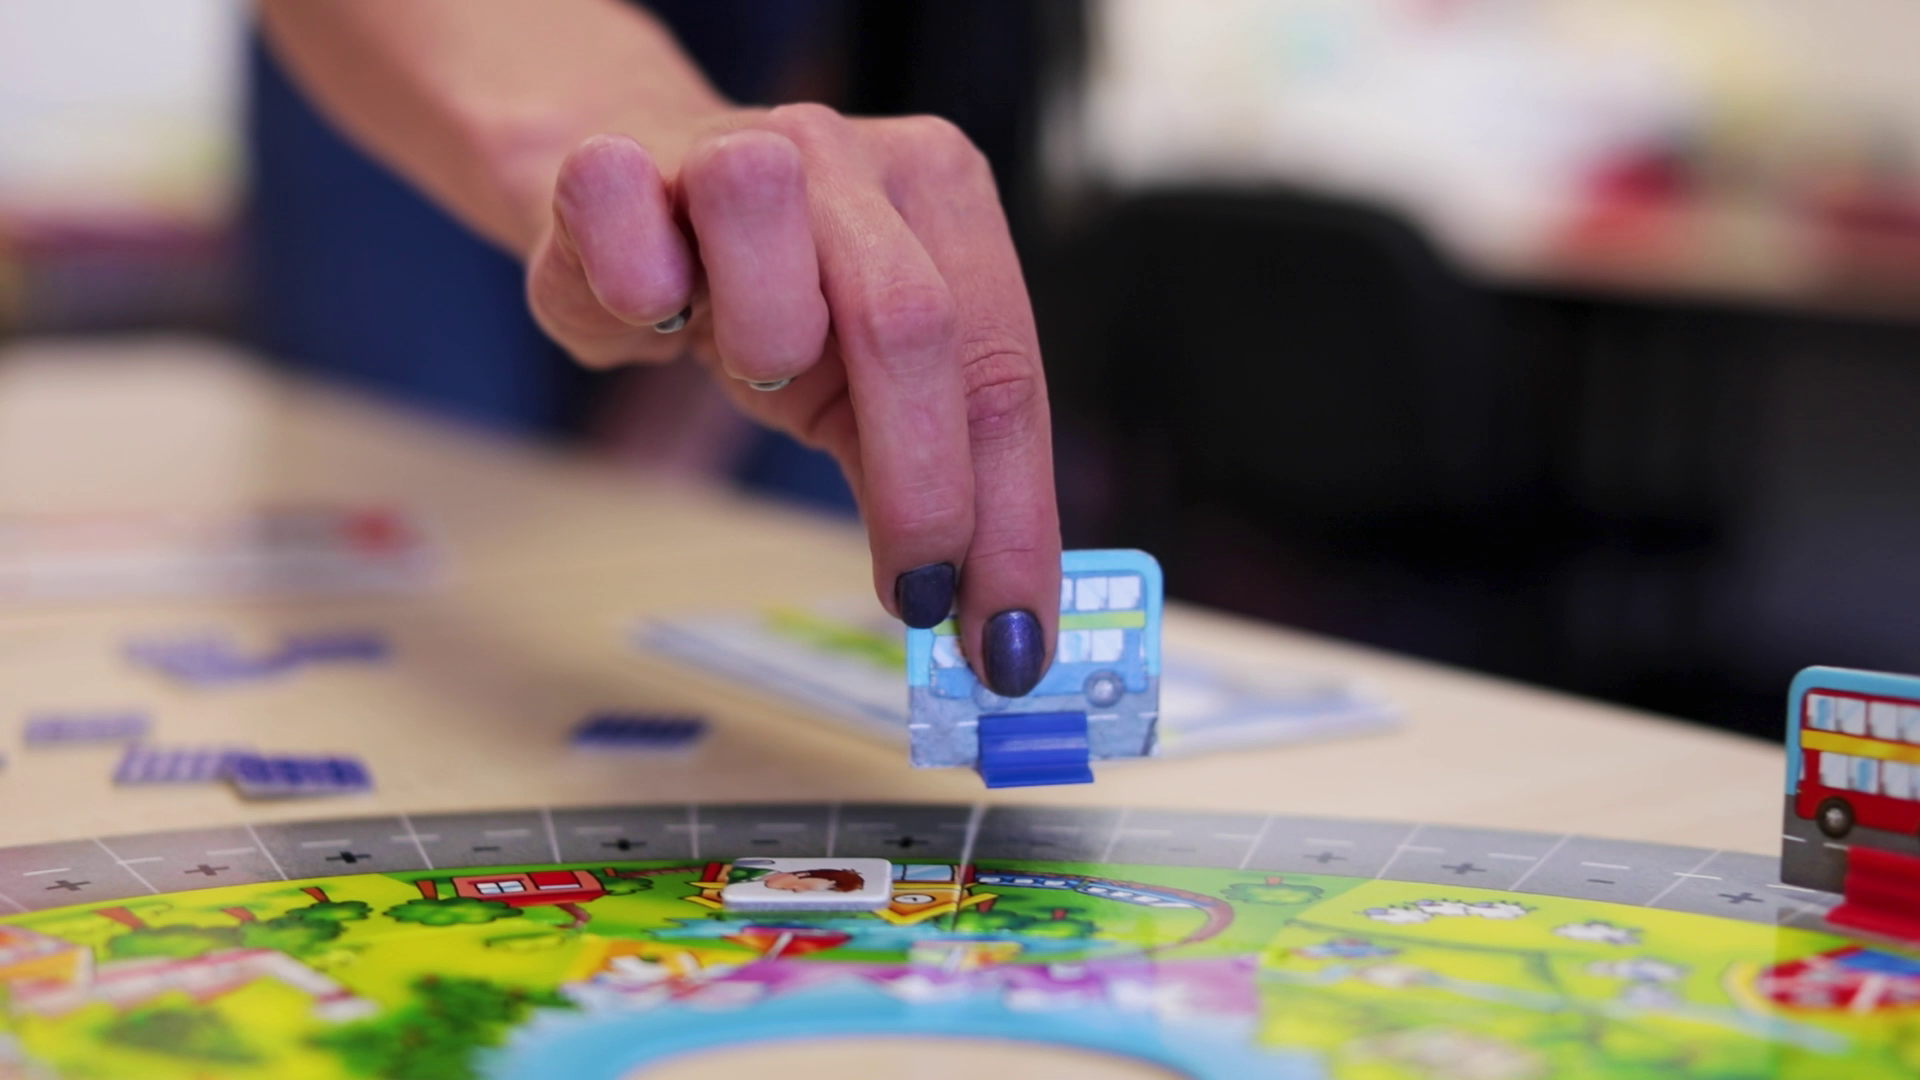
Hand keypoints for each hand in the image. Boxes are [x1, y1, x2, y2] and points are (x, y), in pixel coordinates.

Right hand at [526, 105, 1059, 695]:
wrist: (634, 205)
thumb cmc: (768, 300)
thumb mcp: (870, 385)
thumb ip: (937, 472)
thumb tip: (995, 621)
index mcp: (944, 199)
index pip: (1002, 374)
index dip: (1012, 517)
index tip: (1008, 639)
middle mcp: (852, 158)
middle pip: (914, 322)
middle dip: (921, 490)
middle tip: (915, 597)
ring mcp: (733, 142)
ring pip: (768, 239)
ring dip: (762, 346)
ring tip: (750, 365)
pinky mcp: (615, 161)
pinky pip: (623, 206)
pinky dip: (633, 280)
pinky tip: (650, 306)